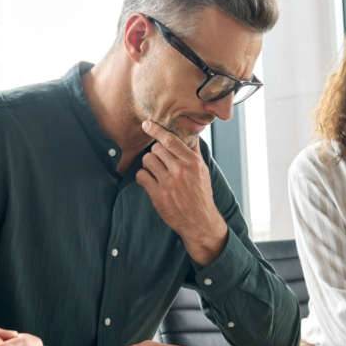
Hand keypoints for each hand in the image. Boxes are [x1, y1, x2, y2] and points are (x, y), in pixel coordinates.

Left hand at [137, 121, 228, 265]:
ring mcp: (169, 183)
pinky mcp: (158, 195)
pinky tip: (150, 181)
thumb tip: (192, 133)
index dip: (157, 130)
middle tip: (161, 161)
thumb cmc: (201, 194)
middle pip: (156, 149)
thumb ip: (195, 152)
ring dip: (149, 164)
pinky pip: (141, 176)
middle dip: (156, 152)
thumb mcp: (203, 171)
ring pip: (147, 160)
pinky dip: (143, 176)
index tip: (147, 124)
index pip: (171, 140)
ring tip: (156, 171)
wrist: (200, 221)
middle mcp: (181, 171)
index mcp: (193, 163)